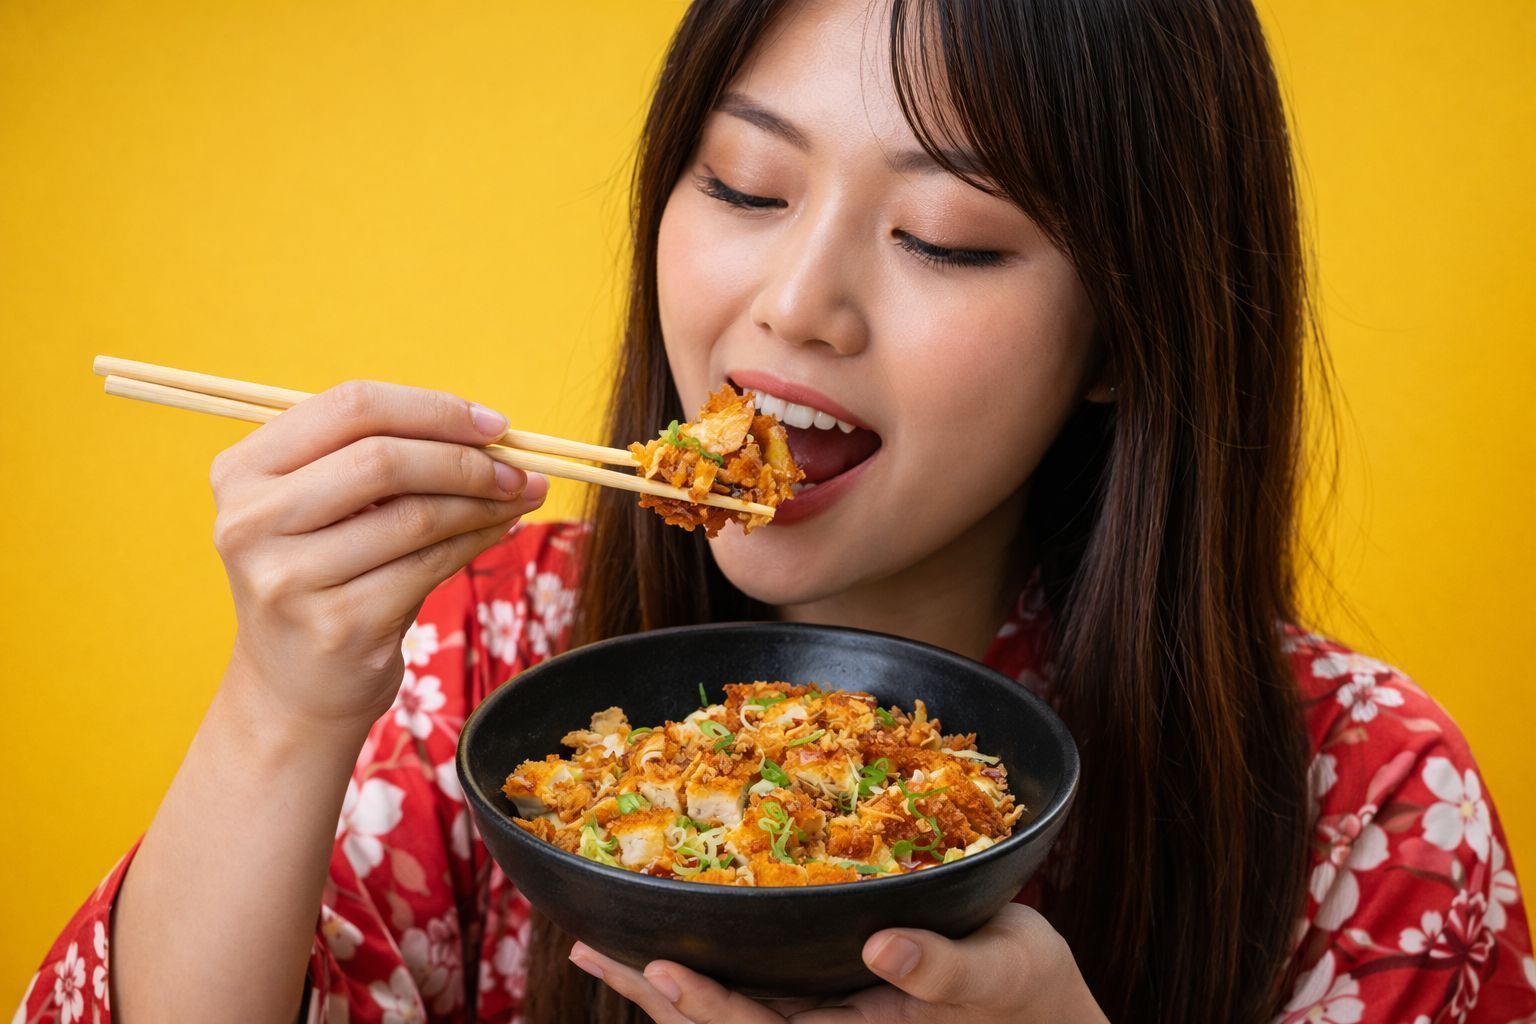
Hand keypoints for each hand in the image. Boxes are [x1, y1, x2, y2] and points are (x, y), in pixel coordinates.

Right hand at [209, 379, 545, 736]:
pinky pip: (430, 564)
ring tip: (520, 497)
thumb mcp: (329, 510)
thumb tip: (491, 434)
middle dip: (466, 459)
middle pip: (383, 459)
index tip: (492, 424)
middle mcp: (251, 520)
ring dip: (483, 501)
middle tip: (518, 469)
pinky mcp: (337, 624)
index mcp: (243, 470)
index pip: (350, 406)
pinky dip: (477, 540)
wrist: (294, 690)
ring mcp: (289, 576)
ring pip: (415, 514)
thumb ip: (385, 461)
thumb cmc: (326, 579)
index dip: (433, 409)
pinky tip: (499, 530)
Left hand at [569, 903, 1107, 1022]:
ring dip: (659, 983)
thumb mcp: (1000, 974)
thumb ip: (944, 970)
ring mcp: (819, 1014)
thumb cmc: (1028, 994)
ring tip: (598, 943)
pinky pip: (751, 987)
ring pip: (726, 1005)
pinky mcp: (824, 994)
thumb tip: (883, 950)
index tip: (658, 964)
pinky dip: (705, 964)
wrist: (1041, 1010)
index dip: (706, 1004)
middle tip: (586, 944)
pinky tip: (668, 940)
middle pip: (720, 1023)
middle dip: (651, 990)